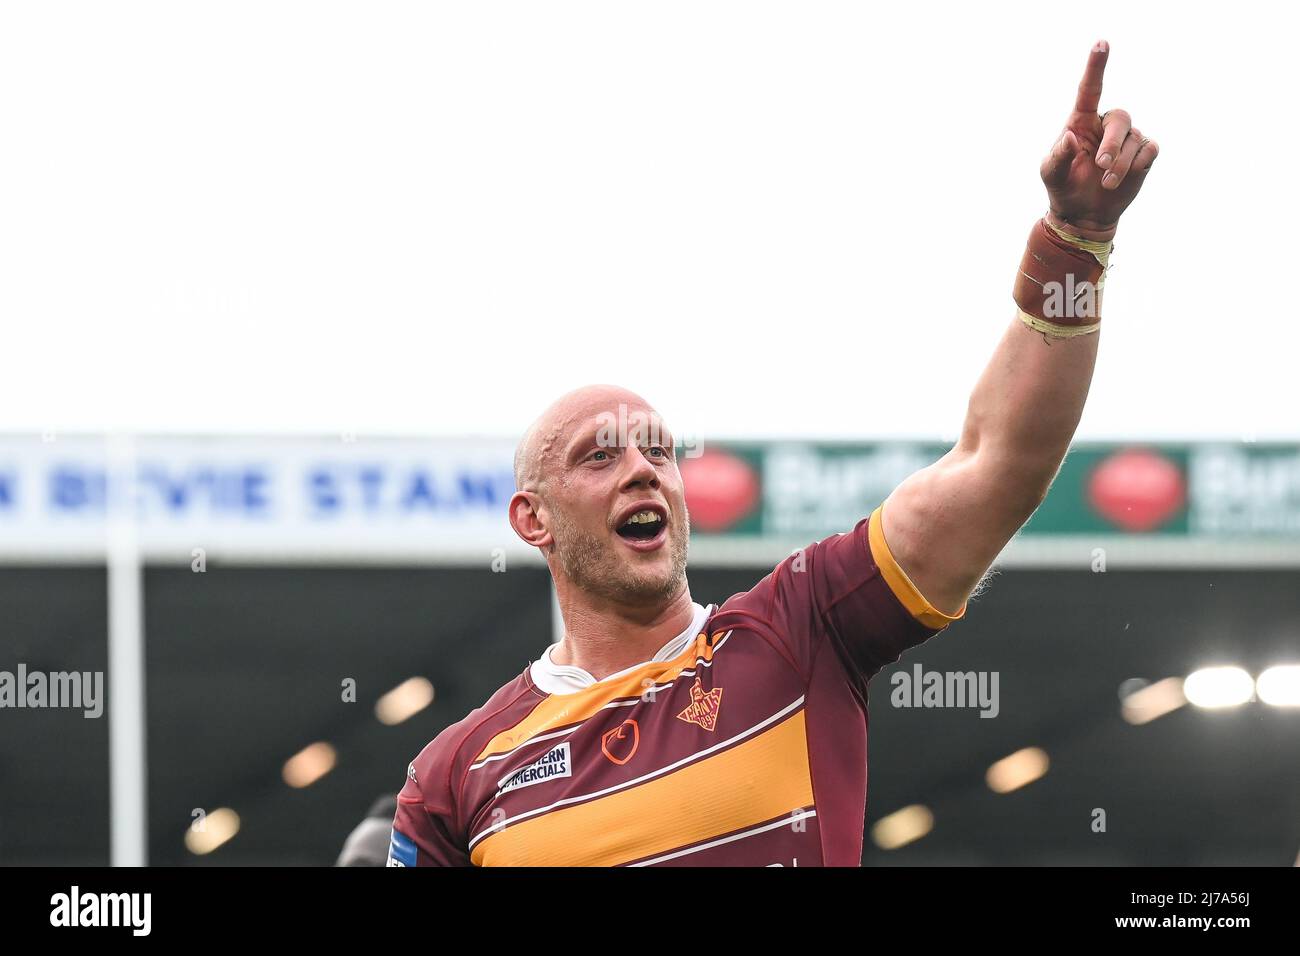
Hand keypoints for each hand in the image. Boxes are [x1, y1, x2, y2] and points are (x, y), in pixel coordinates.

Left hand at [1040, 40, 1158, 242]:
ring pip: (1135, 139)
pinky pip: (1149, 150)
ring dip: (1121, 164)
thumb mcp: (1050, 174)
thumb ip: (1057, 155)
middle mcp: (1106, 125)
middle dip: (1112, 144)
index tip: (1101, 43)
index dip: (1096, 66)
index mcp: (1082, 121)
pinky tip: (1123, 179)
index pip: (1090, 89)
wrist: (1082, 214)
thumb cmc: (1062, 187)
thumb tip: (1071, 137)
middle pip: (1120, 118)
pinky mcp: (1143, 154)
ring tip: (1106, 183)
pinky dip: (1137, 165)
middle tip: (1101, 166)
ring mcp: (1127, 138)